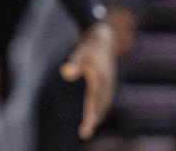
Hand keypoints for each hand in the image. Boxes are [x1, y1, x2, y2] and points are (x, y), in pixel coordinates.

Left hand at [60, 22, 115, 138]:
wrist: (102, 42)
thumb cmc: (87, 50)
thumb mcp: (79, 55)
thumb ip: (74, 65)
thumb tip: (65, 72)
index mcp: (99, 78)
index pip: (94, 99)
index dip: (91, 112)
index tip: (88, 123)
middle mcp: (106, 84)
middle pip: (100, 105)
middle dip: (93, 119)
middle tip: (85, 132)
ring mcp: (109, 85)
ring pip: (104, 105)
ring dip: (97, 116)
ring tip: (87, 128)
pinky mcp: (108, 85)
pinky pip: (105, 101)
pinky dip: (100, 110)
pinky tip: (94, 117)